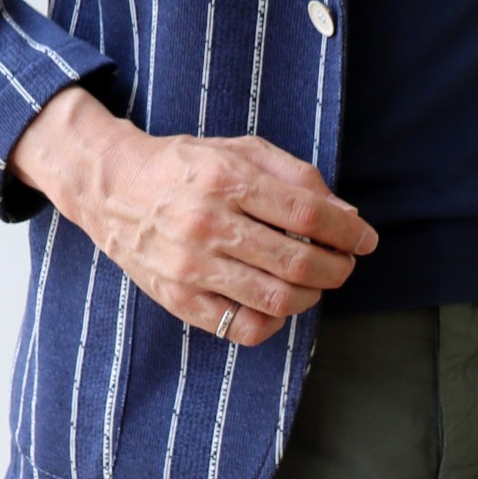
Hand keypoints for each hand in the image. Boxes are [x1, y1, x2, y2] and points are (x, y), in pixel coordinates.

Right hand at [7, 87, 377, 346]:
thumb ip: (296, 176)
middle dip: (336, 268)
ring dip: (311, 296)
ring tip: (315, 284)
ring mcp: (191, 266)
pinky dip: (273, 323)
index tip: (365, 240)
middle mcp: (207, 223)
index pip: (307, 212)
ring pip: (275, 300)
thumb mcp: (239, 150)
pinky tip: (278, 308)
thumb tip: (347, 215)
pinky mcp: (179, 299)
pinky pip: (242, 328)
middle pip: (297, 260)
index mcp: (225, 177)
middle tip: (344, 265)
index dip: (347, 231)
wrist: (112, 186)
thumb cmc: (185, 166)